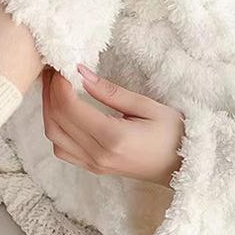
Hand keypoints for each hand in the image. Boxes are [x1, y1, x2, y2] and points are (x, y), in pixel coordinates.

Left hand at [42, 65, 183, 186]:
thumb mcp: (148, 107)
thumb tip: (82, 73)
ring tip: (54, 87)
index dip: (59, 84)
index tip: (61, 66)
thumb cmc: (175, 134)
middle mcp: (98, 154)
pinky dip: (55, 128)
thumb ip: (111, 92)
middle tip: (53, 71)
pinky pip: (62, 149)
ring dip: (48, 110)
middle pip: (56, 121)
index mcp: (113, 138)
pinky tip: (61, 111)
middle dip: (50, 92)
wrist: (186, 167)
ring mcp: (94, 164)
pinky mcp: (93, 168)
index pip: (69, 108)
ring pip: (54, 136)